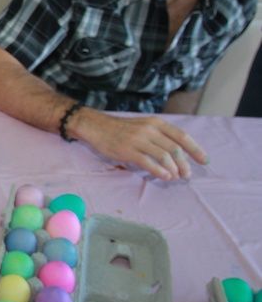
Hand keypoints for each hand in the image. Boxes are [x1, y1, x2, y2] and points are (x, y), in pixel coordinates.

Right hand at [71, 108, 208, 180]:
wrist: (97, 127)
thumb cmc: (121, 129)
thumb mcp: (144, 126)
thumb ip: (160, 136)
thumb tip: (178, 153)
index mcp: (156, 123)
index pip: (182, 136)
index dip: (195, 149)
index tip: (204, 161)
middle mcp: (150, 130)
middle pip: (175, 149)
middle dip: (185, 164)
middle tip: (187, 175)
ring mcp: (138, 140)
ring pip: (164, 156)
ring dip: (174, 170)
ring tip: (175, 177)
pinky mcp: (128, 150)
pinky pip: (149, 162)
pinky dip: (160, 171)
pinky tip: (165, 177)